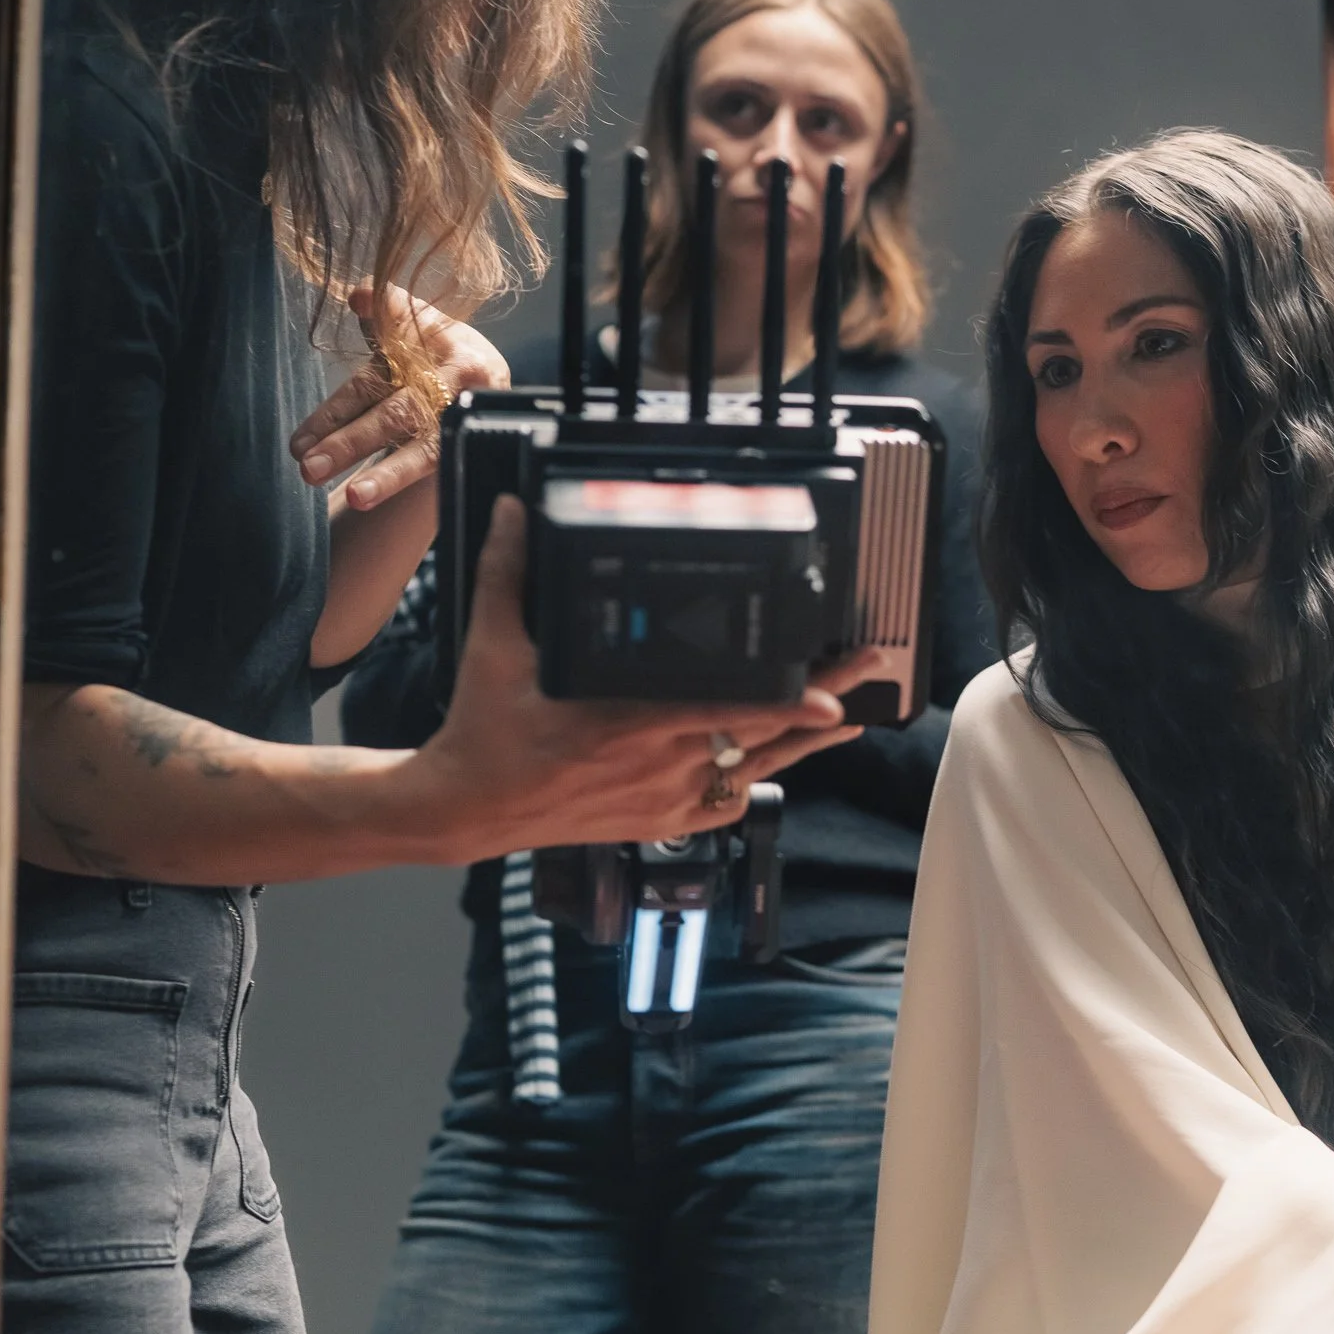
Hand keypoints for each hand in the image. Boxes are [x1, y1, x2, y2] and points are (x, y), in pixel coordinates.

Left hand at [291, 283, 508, 511]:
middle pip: (397, 414)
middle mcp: (455, 379)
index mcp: (436, 342)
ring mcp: (470, 413)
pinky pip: (446, 467)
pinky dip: (413, 484)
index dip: (336, 411)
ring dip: (389, 475)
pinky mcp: (479, 440)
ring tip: (355, 498)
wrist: (488, 374)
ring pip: (426, 448)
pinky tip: (383, 501)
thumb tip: (358, 294)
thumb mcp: (412, 320)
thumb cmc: (434, 347)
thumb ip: (384, 308)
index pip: (375, 379)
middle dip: (351, 443)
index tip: (299, 443)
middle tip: (308, 468)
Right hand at [403, 496, 883, 857]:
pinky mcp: (659, 823)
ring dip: (804, 743)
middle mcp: (656, 767)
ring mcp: (663, 800)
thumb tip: (510, 511)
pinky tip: (783, 756)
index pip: (723, 713)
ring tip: (851, 715)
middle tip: (866, 668)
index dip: (786, 706)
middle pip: (758, 734)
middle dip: (821, 702)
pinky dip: (756, 776)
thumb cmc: (484, 730)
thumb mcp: (493, 647)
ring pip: (753, 770)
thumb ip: (508, 573)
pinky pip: (726, 801)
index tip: (833, 694)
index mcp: (625, 725)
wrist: (467, 807)